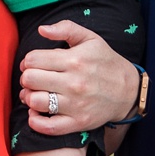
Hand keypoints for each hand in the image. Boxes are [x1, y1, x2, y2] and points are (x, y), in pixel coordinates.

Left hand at [18, 21, 138, 134]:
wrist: (128, 90)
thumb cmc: (106, 62)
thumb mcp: (90, 39)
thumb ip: (66, 28)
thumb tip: (42, 29)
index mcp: (75, 60)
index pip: (33, 60)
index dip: (28, 61)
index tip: (33, 64)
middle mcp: (74, 83)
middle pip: (30, 80)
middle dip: (27, 78)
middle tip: (34, 79)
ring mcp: (76, 105)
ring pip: (35, 102)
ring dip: (29, 98)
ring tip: (35, 94)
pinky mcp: (78, 122)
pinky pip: (48, 127)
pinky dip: (36, 121)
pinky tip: (36, 113)